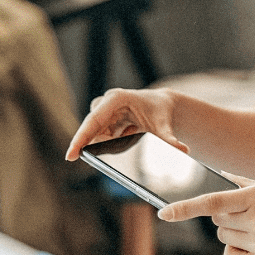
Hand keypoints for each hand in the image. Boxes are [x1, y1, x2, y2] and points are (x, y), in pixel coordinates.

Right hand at [65, 88, 185, 160]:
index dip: (80, 138)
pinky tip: (130, 132)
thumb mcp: (165, 126)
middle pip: (90, 127)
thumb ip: (170, 139)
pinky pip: (101, 135)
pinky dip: (112, 140)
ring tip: (131, 132)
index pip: (93, 120)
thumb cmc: (162, 111)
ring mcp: (104, 110)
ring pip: (96, 133)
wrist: (163, 105)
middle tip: (95, 153)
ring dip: (109, 140)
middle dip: (91, 142)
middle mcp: (107, 102)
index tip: (71, 155)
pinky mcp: (105, 118)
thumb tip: (183, 150)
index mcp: (117, 99)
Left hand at [158, 172, 254, 254]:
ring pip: (224, 238)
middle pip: (217, 221)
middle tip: (252, 216)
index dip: (185, 208)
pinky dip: (237, 252)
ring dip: (234, 233)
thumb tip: (220, 176)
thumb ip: (246, 185)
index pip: (213, 201)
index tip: (163, 213)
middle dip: (227, 217)